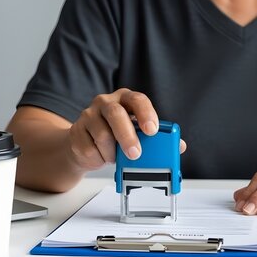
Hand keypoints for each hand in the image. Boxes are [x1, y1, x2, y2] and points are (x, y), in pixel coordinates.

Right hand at [68, 88, 185, 170]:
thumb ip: (158, 138)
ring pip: (102, 135)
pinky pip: (89, 149)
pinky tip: (103, 156)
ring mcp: (88, 115)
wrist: (85, 144)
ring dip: (113, 152)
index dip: (146, 114)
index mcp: (125, 98)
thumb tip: (179, 145)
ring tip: (117, 157)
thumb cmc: (117, 135)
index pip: (137, 100)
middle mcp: (106, 102)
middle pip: (116, 114)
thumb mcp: (139, 133)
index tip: (152, 130)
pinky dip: (100, 158)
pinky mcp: (76, 131)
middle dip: (128, 136)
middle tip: (137, 154)